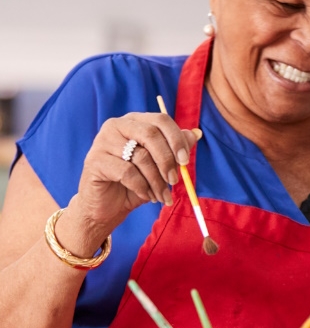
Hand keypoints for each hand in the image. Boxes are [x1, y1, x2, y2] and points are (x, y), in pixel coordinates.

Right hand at [70, 113, 200, 236]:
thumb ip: (176, 148)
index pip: (161, 120)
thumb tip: (196, 133)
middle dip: (167, 160)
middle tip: (174, 181)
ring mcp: (102, 142)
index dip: (176, 139)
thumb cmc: (136, 182)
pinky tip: (146, 195)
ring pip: (141, 156)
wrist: (107, 207)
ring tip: (161, 195)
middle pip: (151, 134)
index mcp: (135, 121)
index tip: (185, 161)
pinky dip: (142, 187)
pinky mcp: (94, 161)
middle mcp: (116, 126)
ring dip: (156, 180)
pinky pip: (127, 172)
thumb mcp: (160, 165)